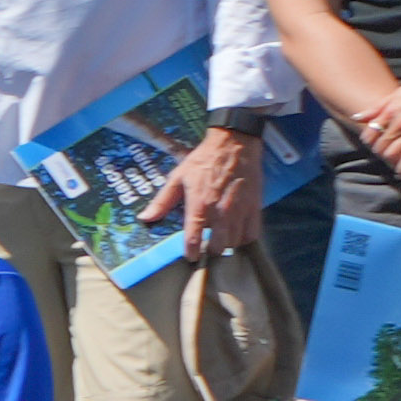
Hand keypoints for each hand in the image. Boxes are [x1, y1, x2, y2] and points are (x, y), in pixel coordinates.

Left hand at [150, 118, 267, 249]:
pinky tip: (236, 232)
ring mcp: (240, 210)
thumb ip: (162, 201)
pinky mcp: (255, 207)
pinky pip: (252, 234)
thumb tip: (145, 218)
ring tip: (219, 238)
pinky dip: (244, 238)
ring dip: (226, 244)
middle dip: (210, 250)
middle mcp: (220, 211)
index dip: (190, 252)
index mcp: (199, 204)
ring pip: (235, 242)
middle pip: (218, 246)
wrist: (234, 144)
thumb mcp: (178, 177)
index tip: (189, 256)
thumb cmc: (203, 160)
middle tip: (206, 245)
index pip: (193, 238)